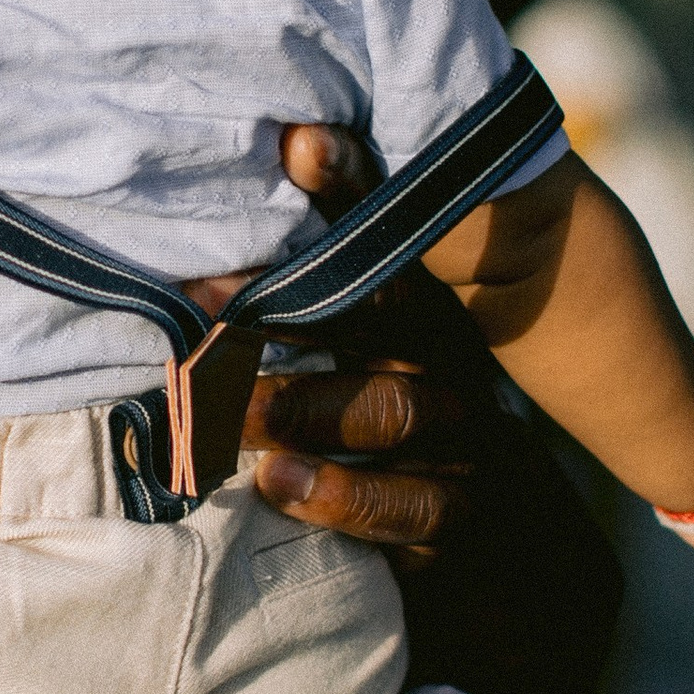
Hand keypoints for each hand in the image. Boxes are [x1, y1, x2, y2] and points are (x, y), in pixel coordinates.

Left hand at [248, 124, 475, 561]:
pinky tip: (275, 484)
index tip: (298, 145)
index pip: (392, 238)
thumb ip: (324, 274)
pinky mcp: (456, 522)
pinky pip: (409, 511)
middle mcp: (453, 364)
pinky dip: (339, 498)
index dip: (353, 191)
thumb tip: (283, 147)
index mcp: (429, 309)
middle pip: (388, 317)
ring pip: (395, 410)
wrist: (487, 548)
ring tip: (224, 412)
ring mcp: (463, 444)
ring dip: (304, 406)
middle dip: (295, 313)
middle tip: (205, 313)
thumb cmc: (388, 425)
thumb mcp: (363, 351)